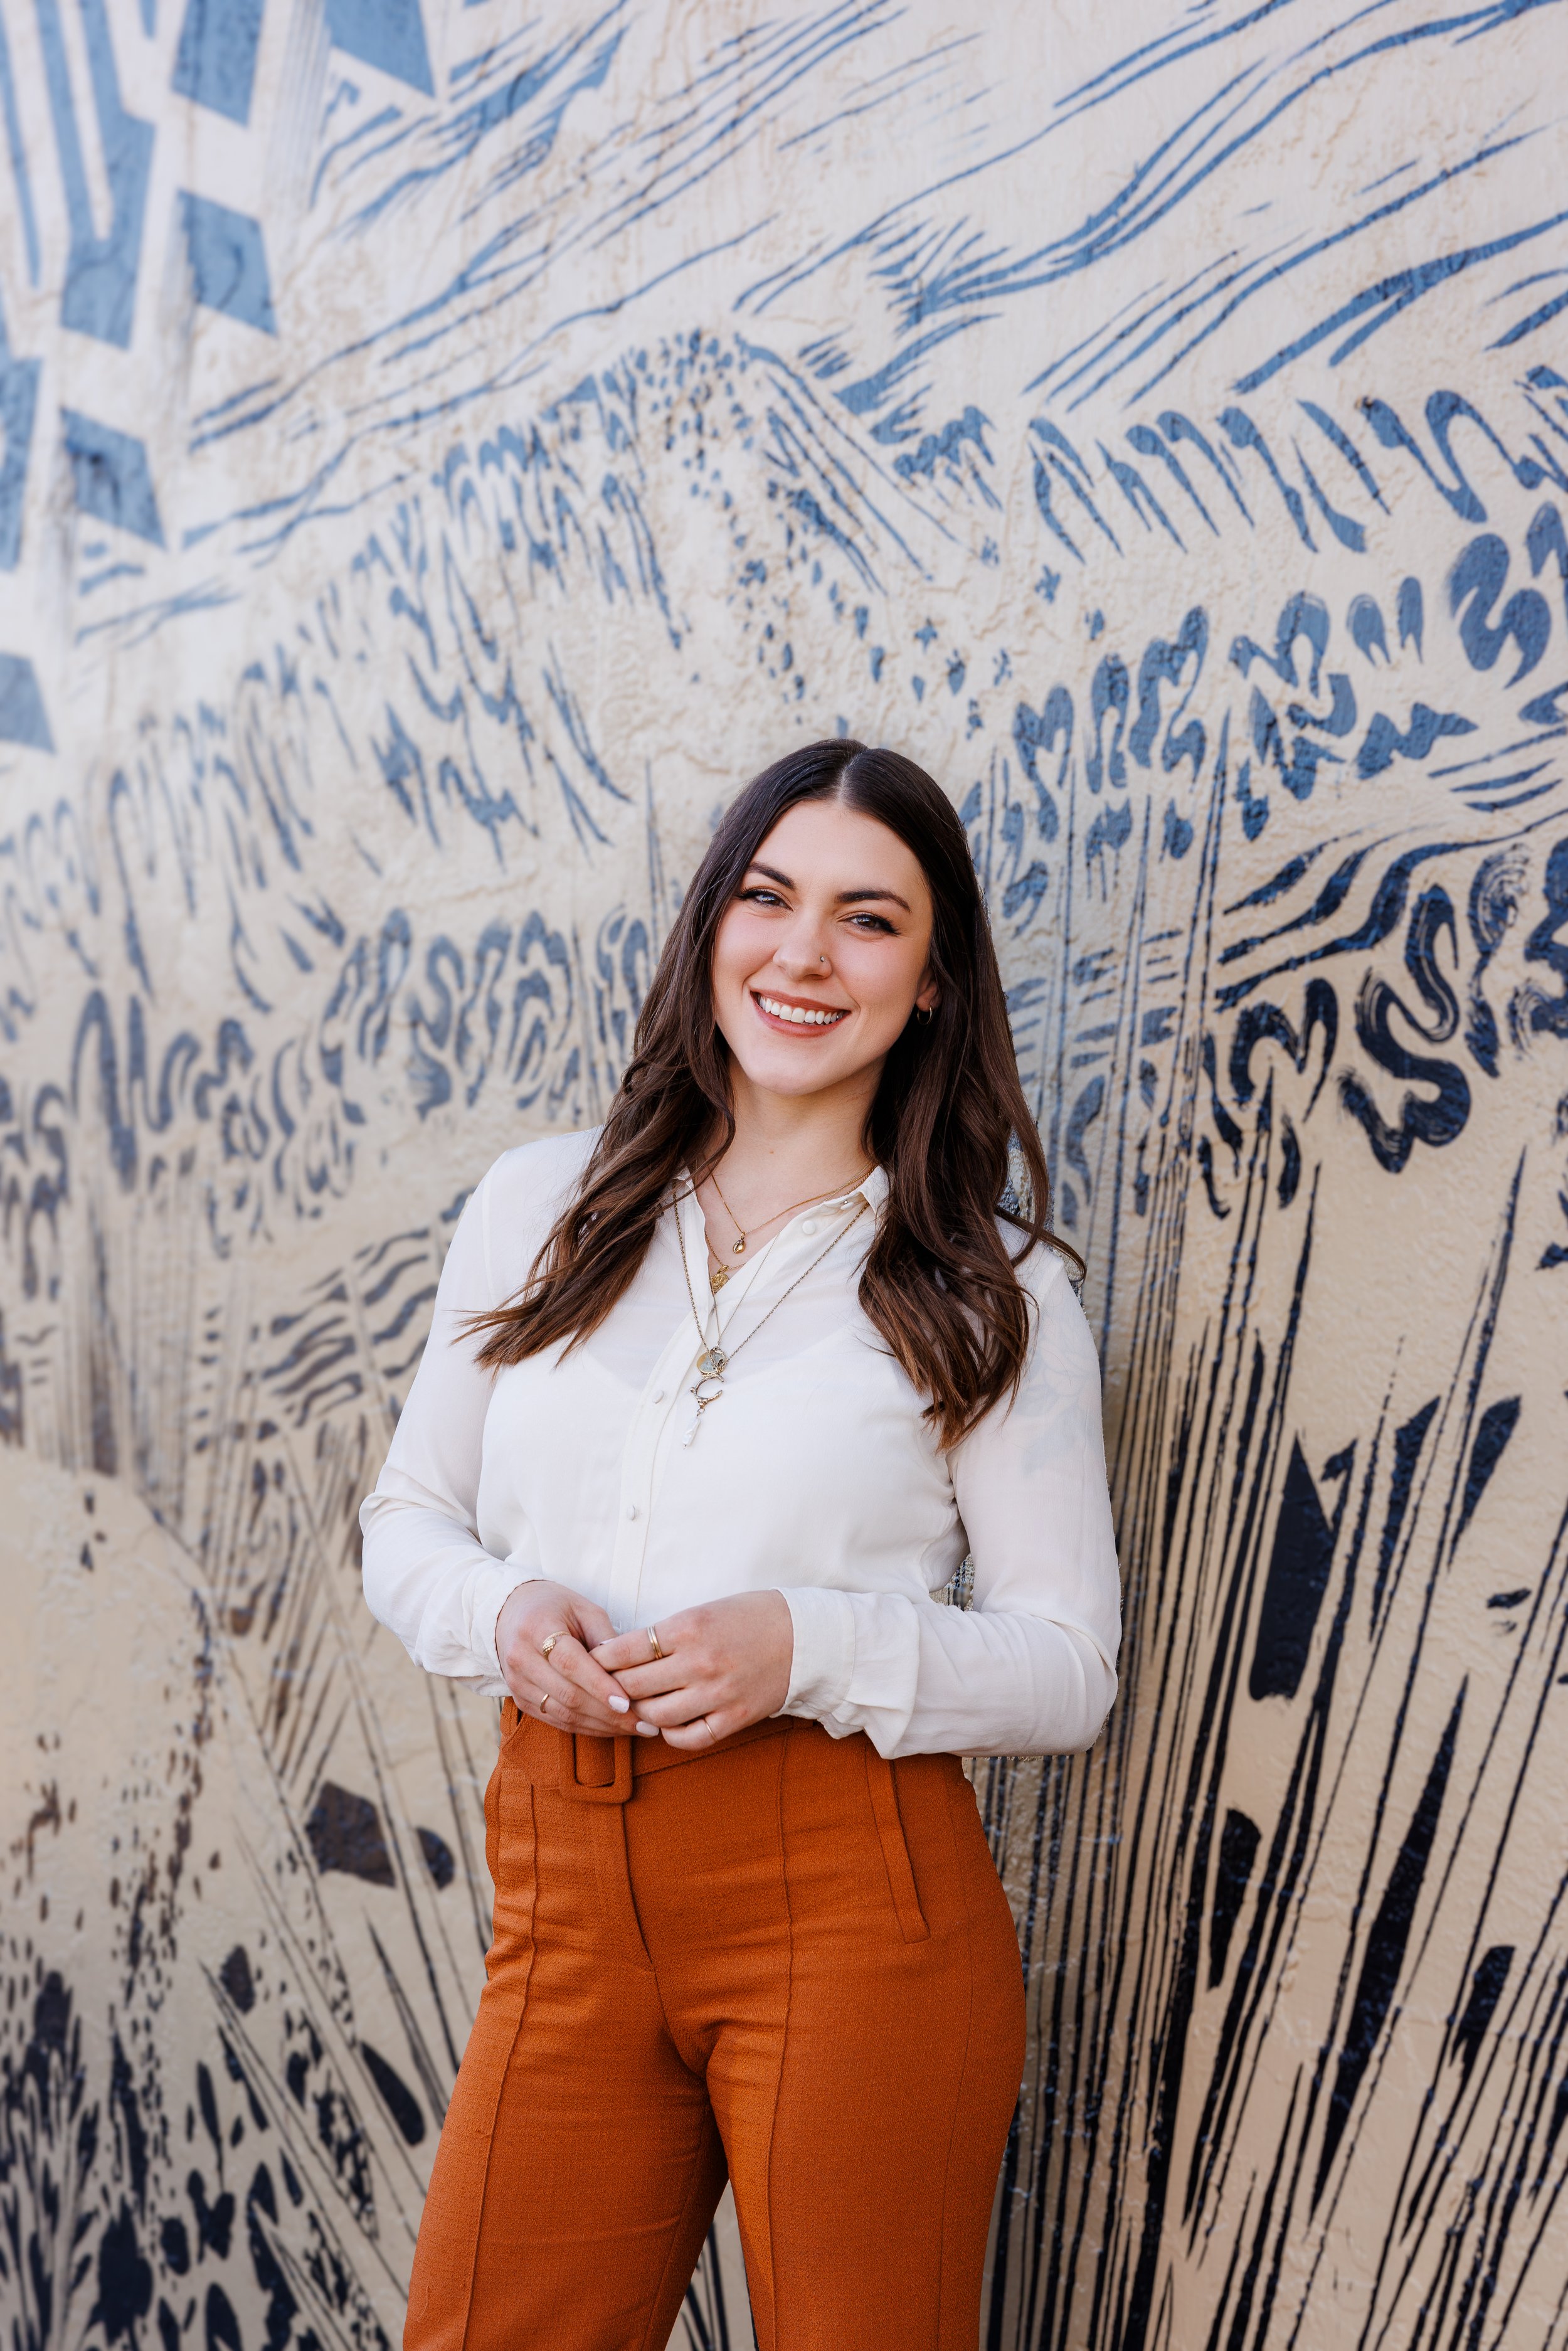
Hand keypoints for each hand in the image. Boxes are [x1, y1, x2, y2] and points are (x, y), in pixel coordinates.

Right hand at [495, 1579, 652, 1738]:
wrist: (511, 1613)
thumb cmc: (555, 1607)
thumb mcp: (583, 1608)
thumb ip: (605, 1637)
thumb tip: (631, 1670)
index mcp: (536, 1628)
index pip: (570, 1663)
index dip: (599, 1685)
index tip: (628, 1703)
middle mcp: (521, 1659)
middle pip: (568, 1695)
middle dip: (609, 1713)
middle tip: (645, 1722)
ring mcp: (517, 1683)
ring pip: (563, 1714)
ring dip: (602, 1726)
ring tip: (636, 1728)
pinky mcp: (520, 1700)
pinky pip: (557, 1721)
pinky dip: (587, 1727)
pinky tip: (613, 1728)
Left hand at [591, 1591, 793, 1750]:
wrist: (803, 1637)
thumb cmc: (750, 1617)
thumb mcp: (704, 1610)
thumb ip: (665, 1633)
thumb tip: (619, 1654)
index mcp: (689, 1627)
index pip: (625, 1650)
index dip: (601, 1658)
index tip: (592, 1661)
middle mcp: (700, 1662)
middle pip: (633, 1686)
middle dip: (612, 1688)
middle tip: (605, 1688)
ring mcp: (718, 1694)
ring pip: (655, 1716)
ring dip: (639, 1713)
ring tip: (635, 1706)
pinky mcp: (734, 1718)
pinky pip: (688, 1738)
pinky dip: (670, 1734)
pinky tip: (667, 1724)